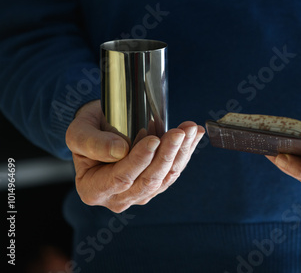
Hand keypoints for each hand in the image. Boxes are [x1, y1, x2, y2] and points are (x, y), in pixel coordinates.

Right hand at [65, 100, 204, 211]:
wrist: (100, 130)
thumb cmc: (88, 130)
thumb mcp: (79, 132)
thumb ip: (92, 143)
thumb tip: (119, 151)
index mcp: (93, 190)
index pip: (120, 178)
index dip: (140, 160)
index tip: (154, 139)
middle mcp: (117, 198)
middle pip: (148, 181)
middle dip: (166, 155)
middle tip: (179, 133)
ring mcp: (139, 194)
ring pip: (165, 177)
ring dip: (181, 153)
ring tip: (190, 130)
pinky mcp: (155, 185)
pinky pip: (173, 172)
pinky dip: (186, 152)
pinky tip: (195, 135)